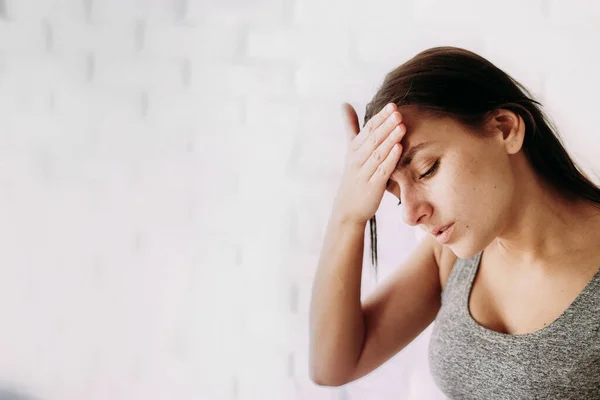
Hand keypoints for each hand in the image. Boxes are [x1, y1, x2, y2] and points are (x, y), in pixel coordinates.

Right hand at [332, 102, 405, 224]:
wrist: (347, 209)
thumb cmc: (353, 176)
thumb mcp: (351, 150)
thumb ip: (351, 127)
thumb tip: (345, 104)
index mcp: (354, 149)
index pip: (368, 130)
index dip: (380, 117)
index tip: (392, 105)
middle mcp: (358, 159)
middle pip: (373, 139)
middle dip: (385, 125)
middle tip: (397, 111)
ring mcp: (365, 173)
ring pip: (377, 153)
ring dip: (389, 139)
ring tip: (401, 126)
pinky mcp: (372, 186)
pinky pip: (382, 171)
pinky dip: (390, 159)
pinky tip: (399, 148)